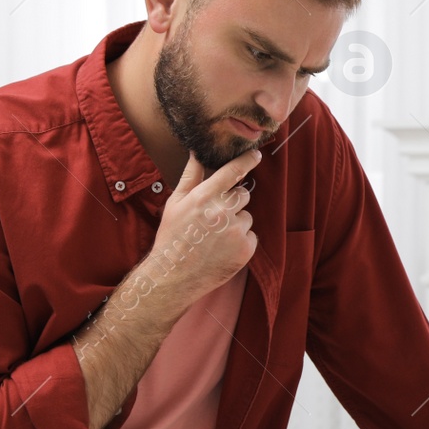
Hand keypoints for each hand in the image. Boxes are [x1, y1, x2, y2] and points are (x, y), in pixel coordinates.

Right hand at [149, 149, 261, 306]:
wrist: (174, 275)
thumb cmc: (172, 236)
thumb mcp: (176, 203)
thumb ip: (191, 176)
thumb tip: (197, 152)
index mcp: (204, 197)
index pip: (233, 171)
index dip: (247, 160)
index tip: (256, 154)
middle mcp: (223, 211)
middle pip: (243, 195)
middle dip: (233, 202)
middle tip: (213, 218)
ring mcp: (236, 231)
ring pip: (247, 217)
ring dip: (236, 223)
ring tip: (214, 237)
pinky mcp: (246, 249)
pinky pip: (251, 236)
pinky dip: (241, 241)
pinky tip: (222, 249)